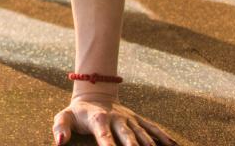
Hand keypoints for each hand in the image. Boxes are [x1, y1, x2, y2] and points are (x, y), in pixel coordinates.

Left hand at [53, 95, 176, 145]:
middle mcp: (117, 119)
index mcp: (99, 120)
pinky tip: (175, 145)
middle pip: (129, 137)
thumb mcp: (64, 117)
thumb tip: (59, 142)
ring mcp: (130, 119)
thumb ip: (60, 128)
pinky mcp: (138, 120)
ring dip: (151, 145)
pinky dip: (164, 137)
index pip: (105, 137)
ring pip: (143, 134)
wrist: (94, 94)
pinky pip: (153, 128)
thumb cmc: (78, 112)